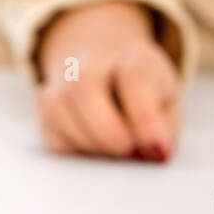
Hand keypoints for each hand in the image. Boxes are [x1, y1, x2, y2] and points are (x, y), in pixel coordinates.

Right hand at [33, 0, 180, 159]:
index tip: (157, 151)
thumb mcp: (169, 104)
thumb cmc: (147, 92)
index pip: (135, 77)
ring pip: (60, 111)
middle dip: (108, 133)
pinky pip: (52, 136)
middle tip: (130, 155)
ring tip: (116, 152)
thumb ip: (165, 127)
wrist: (111, 66)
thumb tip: (152, 152)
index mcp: (134, 57)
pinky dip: (77, 152)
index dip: (145, 120)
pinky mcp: (44, 106)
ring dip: (92, 145)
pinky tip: (96, 147)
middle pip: (83, 86)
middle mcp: (91, 60)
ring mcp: (62, 79)